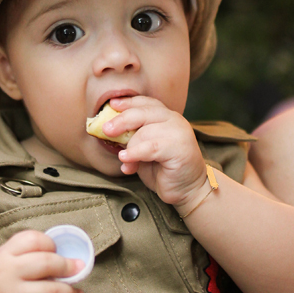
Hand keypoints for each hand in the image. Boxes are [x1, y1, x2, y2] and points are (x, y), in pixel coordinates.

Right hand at [0, 230, 84, 292]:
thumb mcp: (2, 263)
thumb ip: (29, 255)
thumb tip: (70, 258)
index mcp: (2, 257)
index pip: (33, 240)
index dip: (52, 245)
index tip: (61, 253)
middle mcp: (3, 276)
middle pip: (46, 263)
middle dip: (69, 267)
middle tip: (80, 271)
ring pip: (52, 291)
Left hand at [105, 96, 208, 210]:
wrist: (187, 189)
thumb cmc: (164, 170)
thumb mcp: (143, 150)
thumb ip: (132, 139)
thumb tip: (109, 132)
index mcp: (167, 117)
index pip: (146, 103)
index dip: (128, 102)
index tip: (112, 104)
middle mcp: (175, 120)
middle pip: (143, 112)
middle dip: (122, 120)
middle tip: (106, 130)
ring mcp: (179, 133)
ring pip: (145, 132)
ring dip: (130, 147)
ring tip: (124, 160)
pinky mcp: (180, 148)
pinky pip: (151, 147)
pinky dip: (135, 154)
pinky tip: (126, 161)